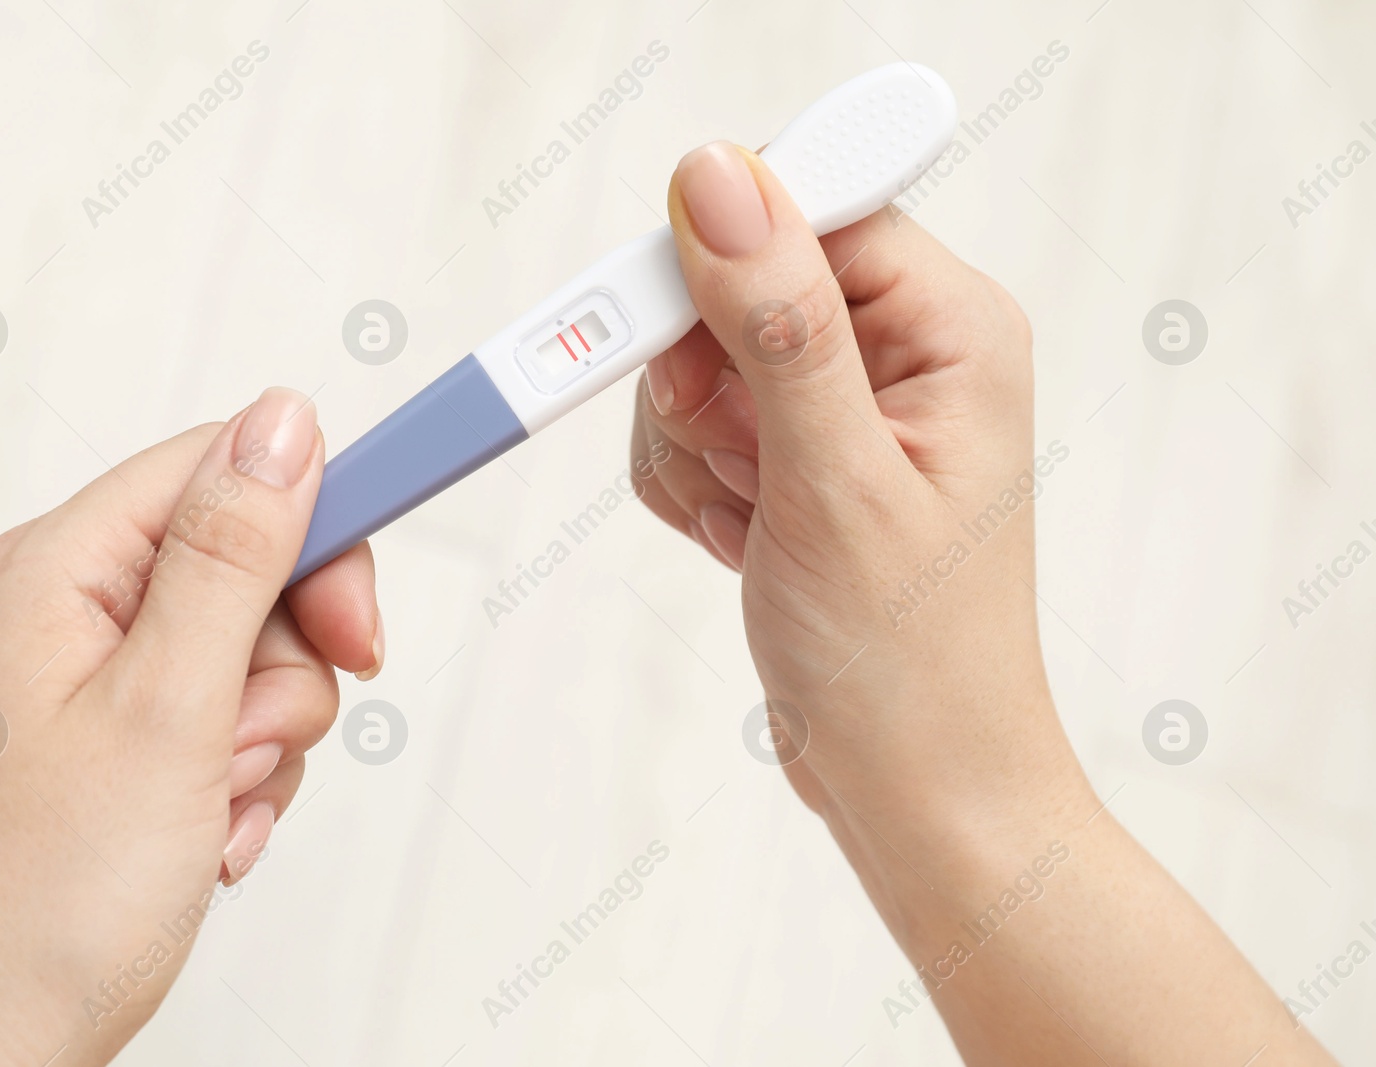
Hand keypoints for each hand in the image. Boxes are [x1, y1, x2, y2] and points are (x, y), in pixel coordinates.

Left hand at [0, 388, 381, 1066]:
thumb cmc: (36, 905)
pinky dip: (238, 778)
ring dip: (264, 736)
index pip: (217, 473)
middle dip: (283, 661)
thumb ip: (233, 554)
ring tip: (211, 806)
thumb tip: (285, 419)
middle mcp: (59, 611)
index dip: (311, 526)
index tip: (365, 609)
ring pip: (246, 654)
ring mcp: (80, 683)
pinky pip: (219, 720)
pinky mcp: (105, 745)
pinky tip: (201, 836)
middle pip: (242, 567)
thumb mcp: (166, 710)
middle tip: (263, 734)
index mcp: (51, 571)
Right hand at [635, 141, 1075, 823]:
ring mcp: (841, 406)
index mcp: (951, 328)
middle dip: (703, 381)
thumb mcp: (836, 484)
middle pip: (737, 280)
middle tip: (746, 465)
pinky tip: (745, 542)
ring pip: (696, 357)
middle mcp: (902, 351)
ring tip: (759, 524)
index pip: (815, 206)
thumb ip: (777, 326)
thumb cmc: (911, 662)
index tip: (668, 337)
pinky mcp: (794, 456)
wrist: (913, 789)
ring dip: (694, 447)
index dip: (724, 257)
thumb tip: (718, 177)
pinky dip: (692, 484)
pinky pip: (690, 424)